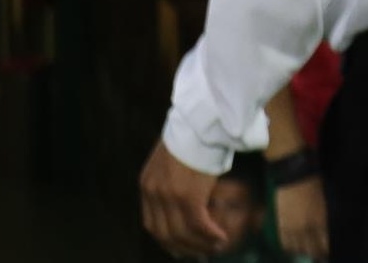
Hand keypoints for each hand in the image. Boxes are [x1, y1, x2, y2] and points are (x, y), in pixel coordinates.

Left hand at [138, 142, 225, 257]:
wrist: (200, 119)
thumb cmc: (192, 131)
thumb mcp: (172, 155)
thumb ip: (171, 174)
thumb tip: (184, 184)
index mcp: (147, 184)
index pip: (152, 224)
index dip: (167, 239)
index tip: (181, 247)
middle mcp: (153, 193)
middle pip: (164, 234)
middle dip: (183, 247)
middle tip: (200, 252)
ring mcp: (169, 196)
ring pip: (181, 233)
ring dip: (199, 244)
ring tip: (215, 246)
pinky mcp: (188, 196)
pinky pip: (198, 225)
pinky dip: (209, 234)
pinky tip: (220, 237)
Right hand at [273, 176, 329, 259]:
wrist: (296, 173)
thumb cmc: (316, 183)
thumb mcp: (326, 202)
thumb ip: (326, 219)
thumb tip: (328, 233)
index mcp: (321, 221)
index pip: (326, 245)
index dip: (328, 250)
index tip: (330, 251)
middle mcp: (307, 228)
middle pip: (313, 250)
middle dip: (318, 253)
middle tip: (321, 252)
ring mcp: (293, 228)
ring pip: (300, 249)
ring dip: (305, 250)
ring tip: (309, 248)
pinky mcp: (282, 225)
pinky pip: (287, 245)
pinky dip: (292, 247)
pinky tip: (297, 245)